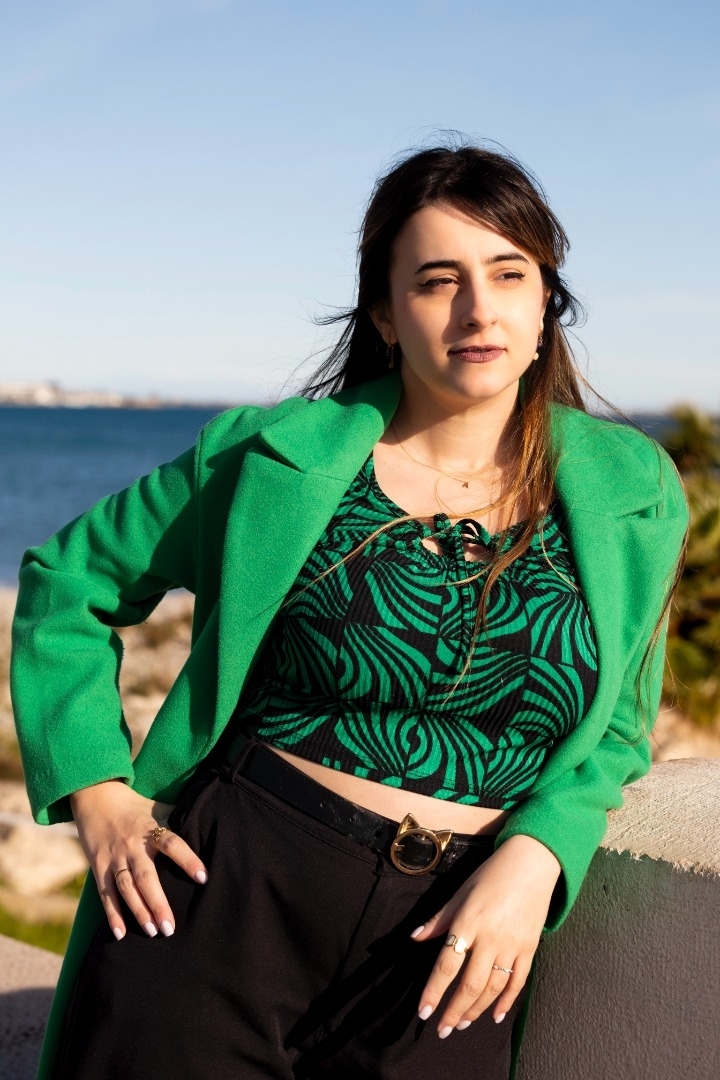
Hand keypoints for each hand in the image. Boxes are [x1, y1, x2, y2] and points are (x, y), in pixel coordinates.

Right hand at [70, 779, 208, 940]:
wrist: (95, 796)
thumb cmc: (135, 806)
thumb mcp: (158, 808)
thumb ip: (180, 818)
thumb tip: (211, 821)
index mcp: (151, 830)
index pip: (173, 844)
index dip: (188, 859)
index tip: (203, 877)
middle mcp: (132, 845)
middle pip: (146, 876)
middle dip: (158, 902)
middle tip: (170, 927)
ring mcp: (114, 858)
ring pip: (126, 888)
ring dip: (138, 911)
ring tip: (152, 931)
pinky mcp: (98, 867)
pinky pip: (105, 894)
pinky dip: (112, 914)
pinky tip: (121, 933)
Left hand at [411, 834, 560, 1037]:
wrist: (531, 864)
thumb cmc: (491, 876)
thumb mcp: (460, 892)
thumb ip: (439, 919)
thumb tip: (414, 938)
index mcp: (468, 922)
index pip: (446, 964)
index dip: (434, 991)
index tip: (423, 1011)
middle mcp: (490, 938)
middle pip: (470, 984)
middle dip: (453, 1010)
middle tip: (442, 1030)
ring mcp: (512, 945)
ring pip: (493, 988)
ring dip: (476, 1010)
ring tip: (461, 1024)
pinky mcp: (529, 949)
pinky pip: (518, 982)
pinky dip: (506, 1002)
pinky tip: (494, 1015)